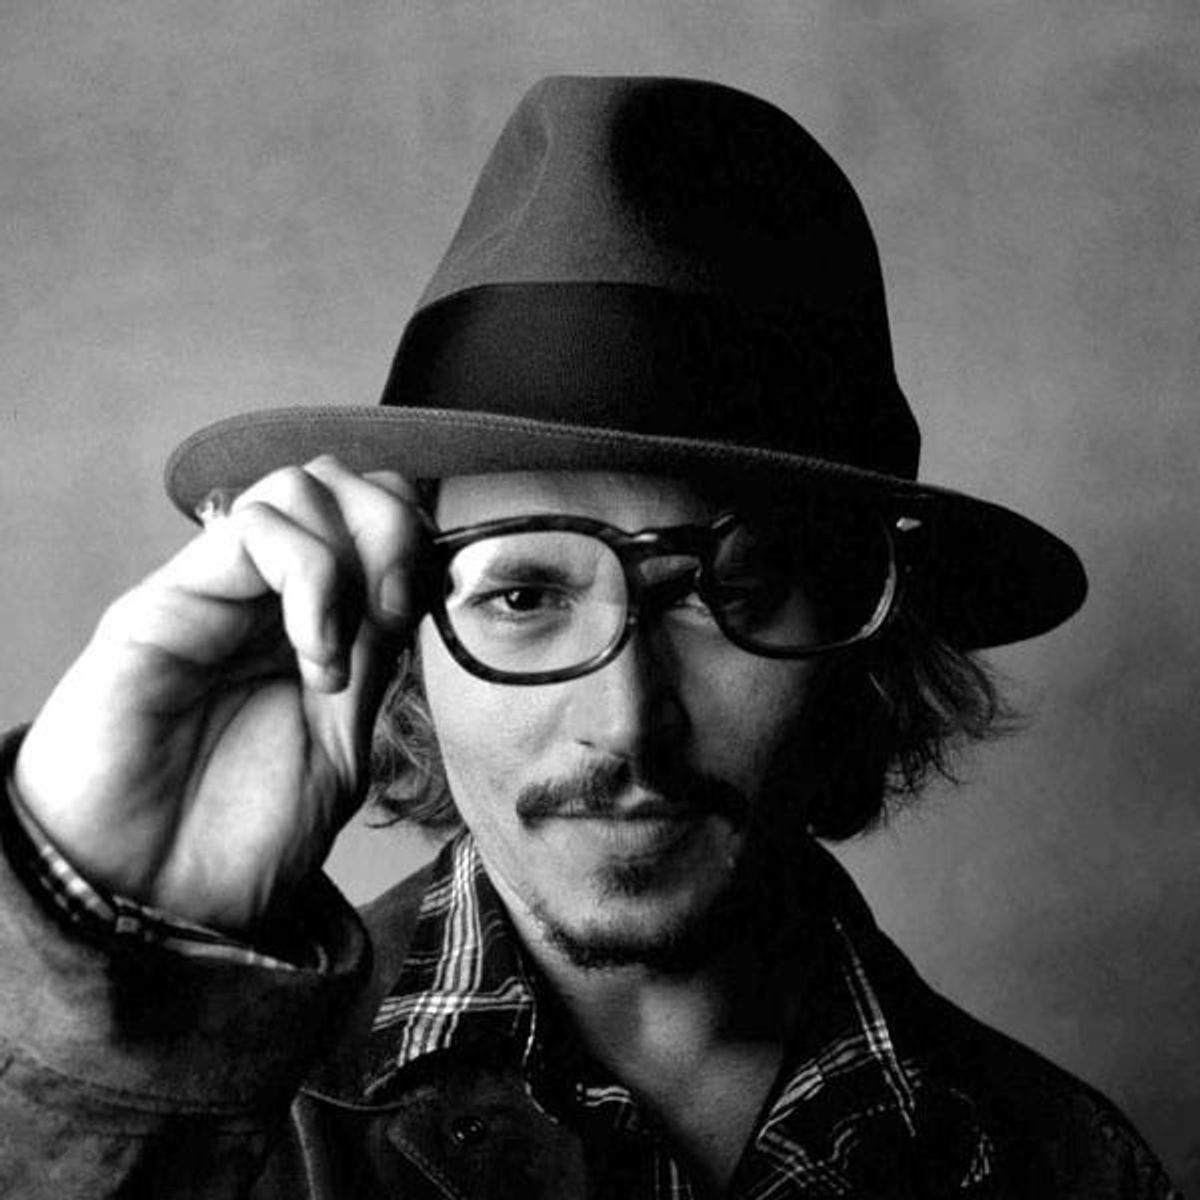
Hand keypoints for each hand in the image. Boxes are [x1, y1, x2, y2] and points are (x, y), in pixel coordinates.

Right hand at [13, 457, 424, 931]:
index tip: (421, 616)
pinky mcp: (165, 600)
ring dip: (349, 562)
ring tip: (334, 660)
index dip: (415, 547)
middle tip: (390, 616)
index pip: (376, 521)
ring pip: (301, 486)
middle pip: (345, 483)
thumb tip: (407, 586)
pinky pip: (253, 528)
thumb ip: (376, 663)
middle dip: (392, 532)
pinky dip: (309, 577)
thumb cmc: (240, 834)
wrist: (152, 897)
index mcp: (314, 622)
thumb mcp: (344, 750)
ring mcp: (216, 589)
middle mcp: (265, 594)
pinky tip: (310, 653)